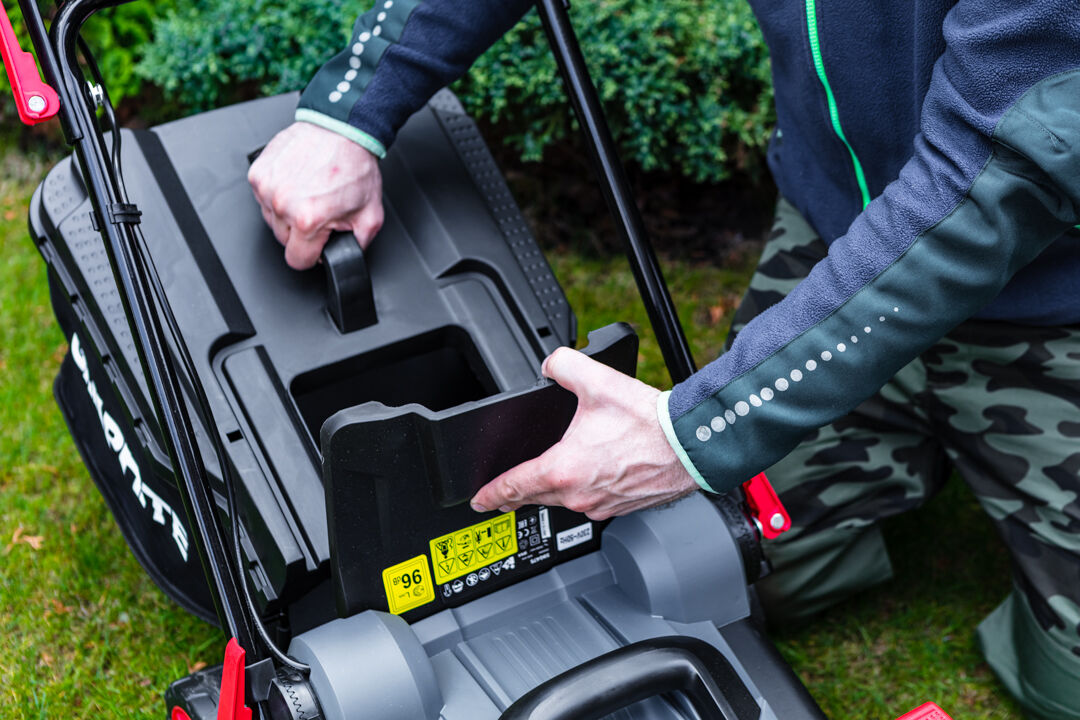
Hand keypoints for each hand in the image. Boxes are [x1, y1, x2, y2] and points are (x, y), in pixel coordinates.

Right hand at [248, 121, 383, 269]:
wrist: (342, 130)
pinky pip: (263, 198)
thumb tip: (345, 257)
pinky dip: (278, 193)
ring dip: (288, 212)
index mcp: (308, 220)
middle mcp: (283, 204)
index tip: (318, 243)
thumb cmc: (354, 166)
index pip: (297, 260)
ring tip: (309, 193)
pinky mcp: (258, 173)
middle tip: (319, 210)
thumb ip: (357, 245)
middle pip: (283, 240)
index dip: (312, 255)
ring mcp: (267, 188)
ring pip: (272, 220)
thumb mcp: (370, 216)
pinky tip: (297, 182)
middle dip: (301, 232)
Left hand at [471, 347, 698, 520]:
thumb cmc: (650, 422)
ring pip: (563, 502)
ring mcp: (600, 506)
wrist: (691, 444)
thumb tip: (551, 364)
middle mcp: (578, 495)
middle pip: (535, 498)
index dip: (490, 493)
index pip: (513, 486)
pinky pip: (590, 503)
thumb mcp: (597, 380)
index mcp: (563, 469)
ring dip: (553, 491)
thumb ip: (563, 365)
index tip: (478, 500)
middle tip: (502, 494)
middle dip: (517, 493)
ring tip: (547, 478)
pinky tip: (590, 475)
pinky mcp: (621, 508)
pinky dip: (582, 491)